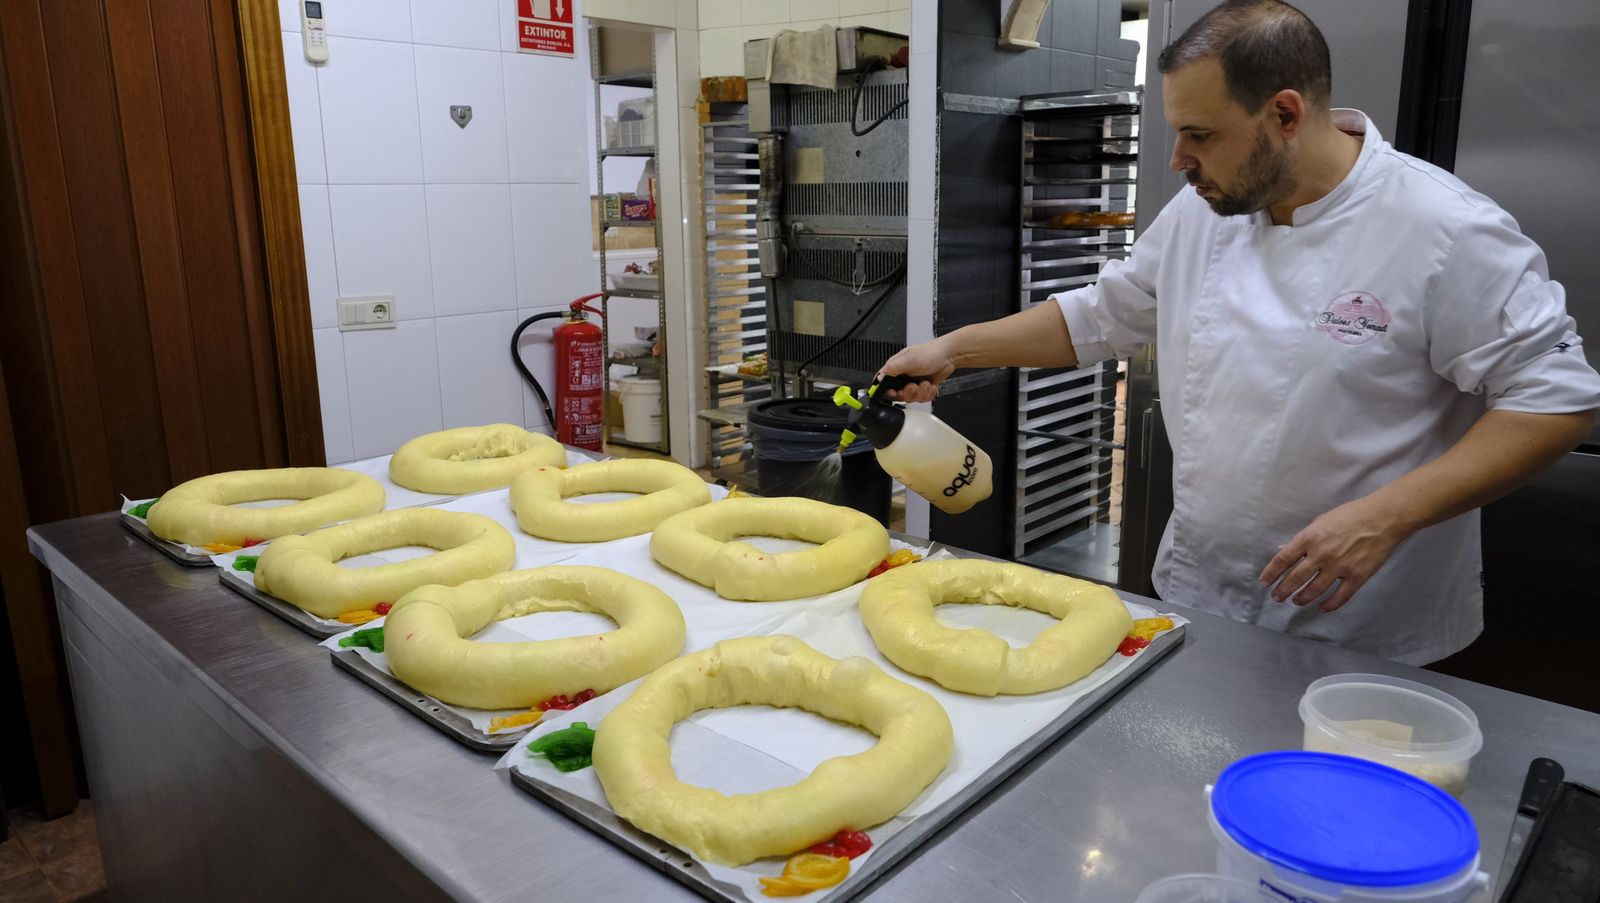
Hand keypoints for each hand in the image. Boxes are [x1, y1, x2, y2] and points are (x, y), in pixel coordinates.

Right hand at [876, 338, 956, 402]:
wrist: (948, 356)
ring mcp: (913, 383)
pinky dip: (928, 394)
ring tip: (925, 383)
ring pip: (911, 399)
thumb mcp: (908, 360)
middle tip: (913, 386)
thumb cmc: (929, 353)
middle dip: (908, 393)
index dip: (888, 392)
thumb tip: (879, 377)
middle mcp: (902, 377)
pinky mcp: (922, 388)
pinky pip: (922, 399)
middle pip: (898, 396)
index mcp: (895, 368)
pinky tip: (930, 385)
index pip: (883, 385)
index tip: (895, 392)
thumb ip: (892, 369)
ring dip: (920, 393)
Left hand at [1258, 496, 1410, 612]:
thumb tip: (1283, 549)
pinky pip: (1340, 596)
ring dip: (1302, 598)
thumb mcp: (1320, 521)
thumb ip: (1302, 538)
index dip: (1271, 573)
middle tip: (1276, 597)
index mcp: (1310, 538)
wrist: (1382, 518)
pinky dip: (1330, 605)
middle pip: (1295, 578)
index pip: (1283, 559)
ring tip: (1296, 601)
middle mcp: (1321, 554)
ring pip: (1315, 590)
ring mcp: (1340, 567)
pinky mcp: (1357, 576)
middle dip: (1283, 590)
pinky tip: (1322, 607)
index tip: (1264, 583)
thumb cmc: (1350, 516)